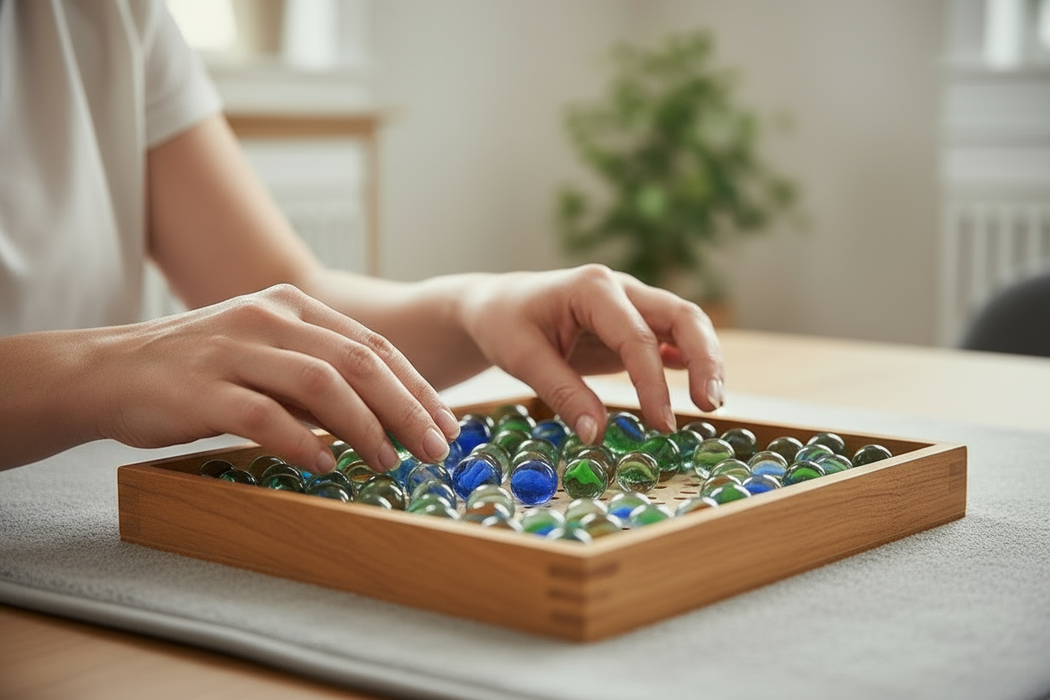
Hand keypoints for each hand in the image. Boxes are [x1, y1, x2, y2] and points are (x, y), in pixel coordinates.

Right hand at [87, 284, 458, 472]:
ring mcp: (234, 350)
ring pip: (322, 384)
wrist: (107, 370)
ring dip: (366, 427)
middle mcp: (268, 317)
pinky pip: (266, 416)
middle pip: (360, 362)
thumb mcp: (265, 353)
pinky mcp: (202, 388)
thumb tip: (385, 415)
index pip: (373, 345)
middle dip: (407, 408)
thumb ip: (317, 374)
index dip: (416, 387)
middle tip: (435, 449)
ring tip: (390, 461)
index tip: (446, 424)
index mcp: (291, 304)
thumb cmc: (198, 369)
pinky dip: (304, 443)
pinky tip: (327, 465)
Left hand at [459, 264, 724, 441]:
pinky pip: (672, 338)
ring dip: (706, 360)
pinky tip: (698, 389)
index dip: (652, 383)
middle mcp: (622, 289)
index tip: (662, 423)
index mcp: (592, 288)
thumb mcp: (522, 358)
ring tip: (711, 403)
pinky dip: (691, 361)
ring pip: (686, 324)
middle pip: (681, 316)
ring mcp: (633, 304)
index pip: (635, 337)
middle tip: (711, 405)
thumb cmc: (506, 324)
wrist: (499, 306)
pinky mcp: (636, 324)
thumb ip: (561, 393)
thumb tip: (596, 435)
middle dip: (705, 358)